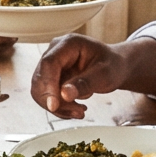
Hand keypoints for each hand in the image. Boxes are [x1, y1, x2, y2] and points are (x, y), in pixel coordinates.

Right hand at [29, 34, 151, 118]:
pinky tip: (75, 109)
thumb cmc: (112, 65)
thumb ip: (85, 83)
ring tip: (80, 111)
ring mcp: (51, 66)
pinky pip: (46, 97)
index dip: (48, 85)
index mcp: (68, 44)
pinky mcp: (51, 78)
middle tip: (78, 111)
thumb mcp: (105, 74)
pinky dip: (59, 107)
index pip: (49, 63)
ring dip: (58, 107)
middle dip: (55, 101)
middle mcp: (55, 52)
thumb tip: (64, 94)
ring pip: (40, 91)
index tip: (54, 105)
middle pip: (40, 79)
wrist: (115, 66)